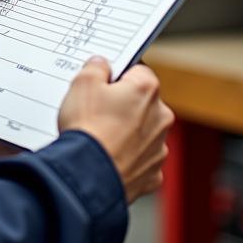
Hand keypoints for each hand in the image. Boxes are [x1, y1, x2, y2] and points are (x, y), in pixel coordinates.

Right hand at [58, 57, 174, 202]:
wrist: (87, 177)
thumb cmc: (87, 129)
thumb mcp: (82, 83)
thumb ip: (96, 66)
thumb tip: (101, 65)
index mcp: (147, 89)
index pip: (137, 70)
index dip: (117, 76)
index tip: (103, 83)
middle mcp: (160, 116)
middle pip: (142, 101)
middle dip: (123, 104)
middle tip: (97, 111)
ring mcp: (159, 147)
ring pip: (143, 131)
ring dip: (127, 132)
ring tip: (100, 136)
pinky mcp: (152, 173)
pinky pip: (141, 159)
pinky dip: (128, 158)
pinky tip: (108, 156)